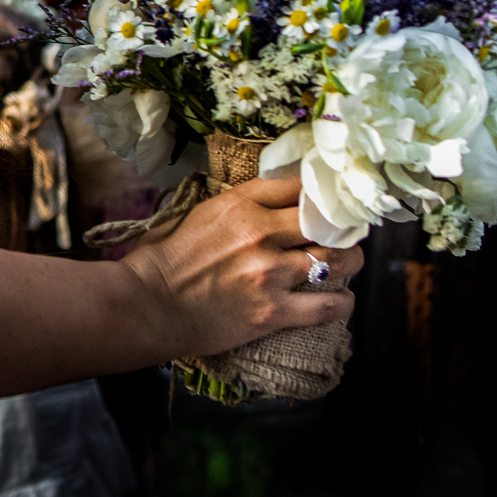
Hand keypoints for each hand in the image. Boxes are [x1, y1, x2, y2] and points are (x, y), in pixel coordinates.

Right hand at [122, 177, 363, 358]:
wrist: (147, 305)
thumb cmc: (162, 259)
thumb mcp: (195, 214)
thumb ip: (234, 204)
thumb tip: (263, 199)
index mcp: (239, 204)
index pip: (297, 185)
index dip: (318, 190)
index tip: (326, 198)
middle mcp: (261, 233)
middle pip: (327, 220)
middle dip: (342, 224)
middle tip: (345, 230)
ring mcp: (270, 273)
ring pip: (338, 260)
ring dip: (349, 260)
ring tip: (346, 262)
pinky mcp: (274, 312)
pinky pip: (329, 306)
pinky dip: (342, 302)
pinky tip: (340, 298)